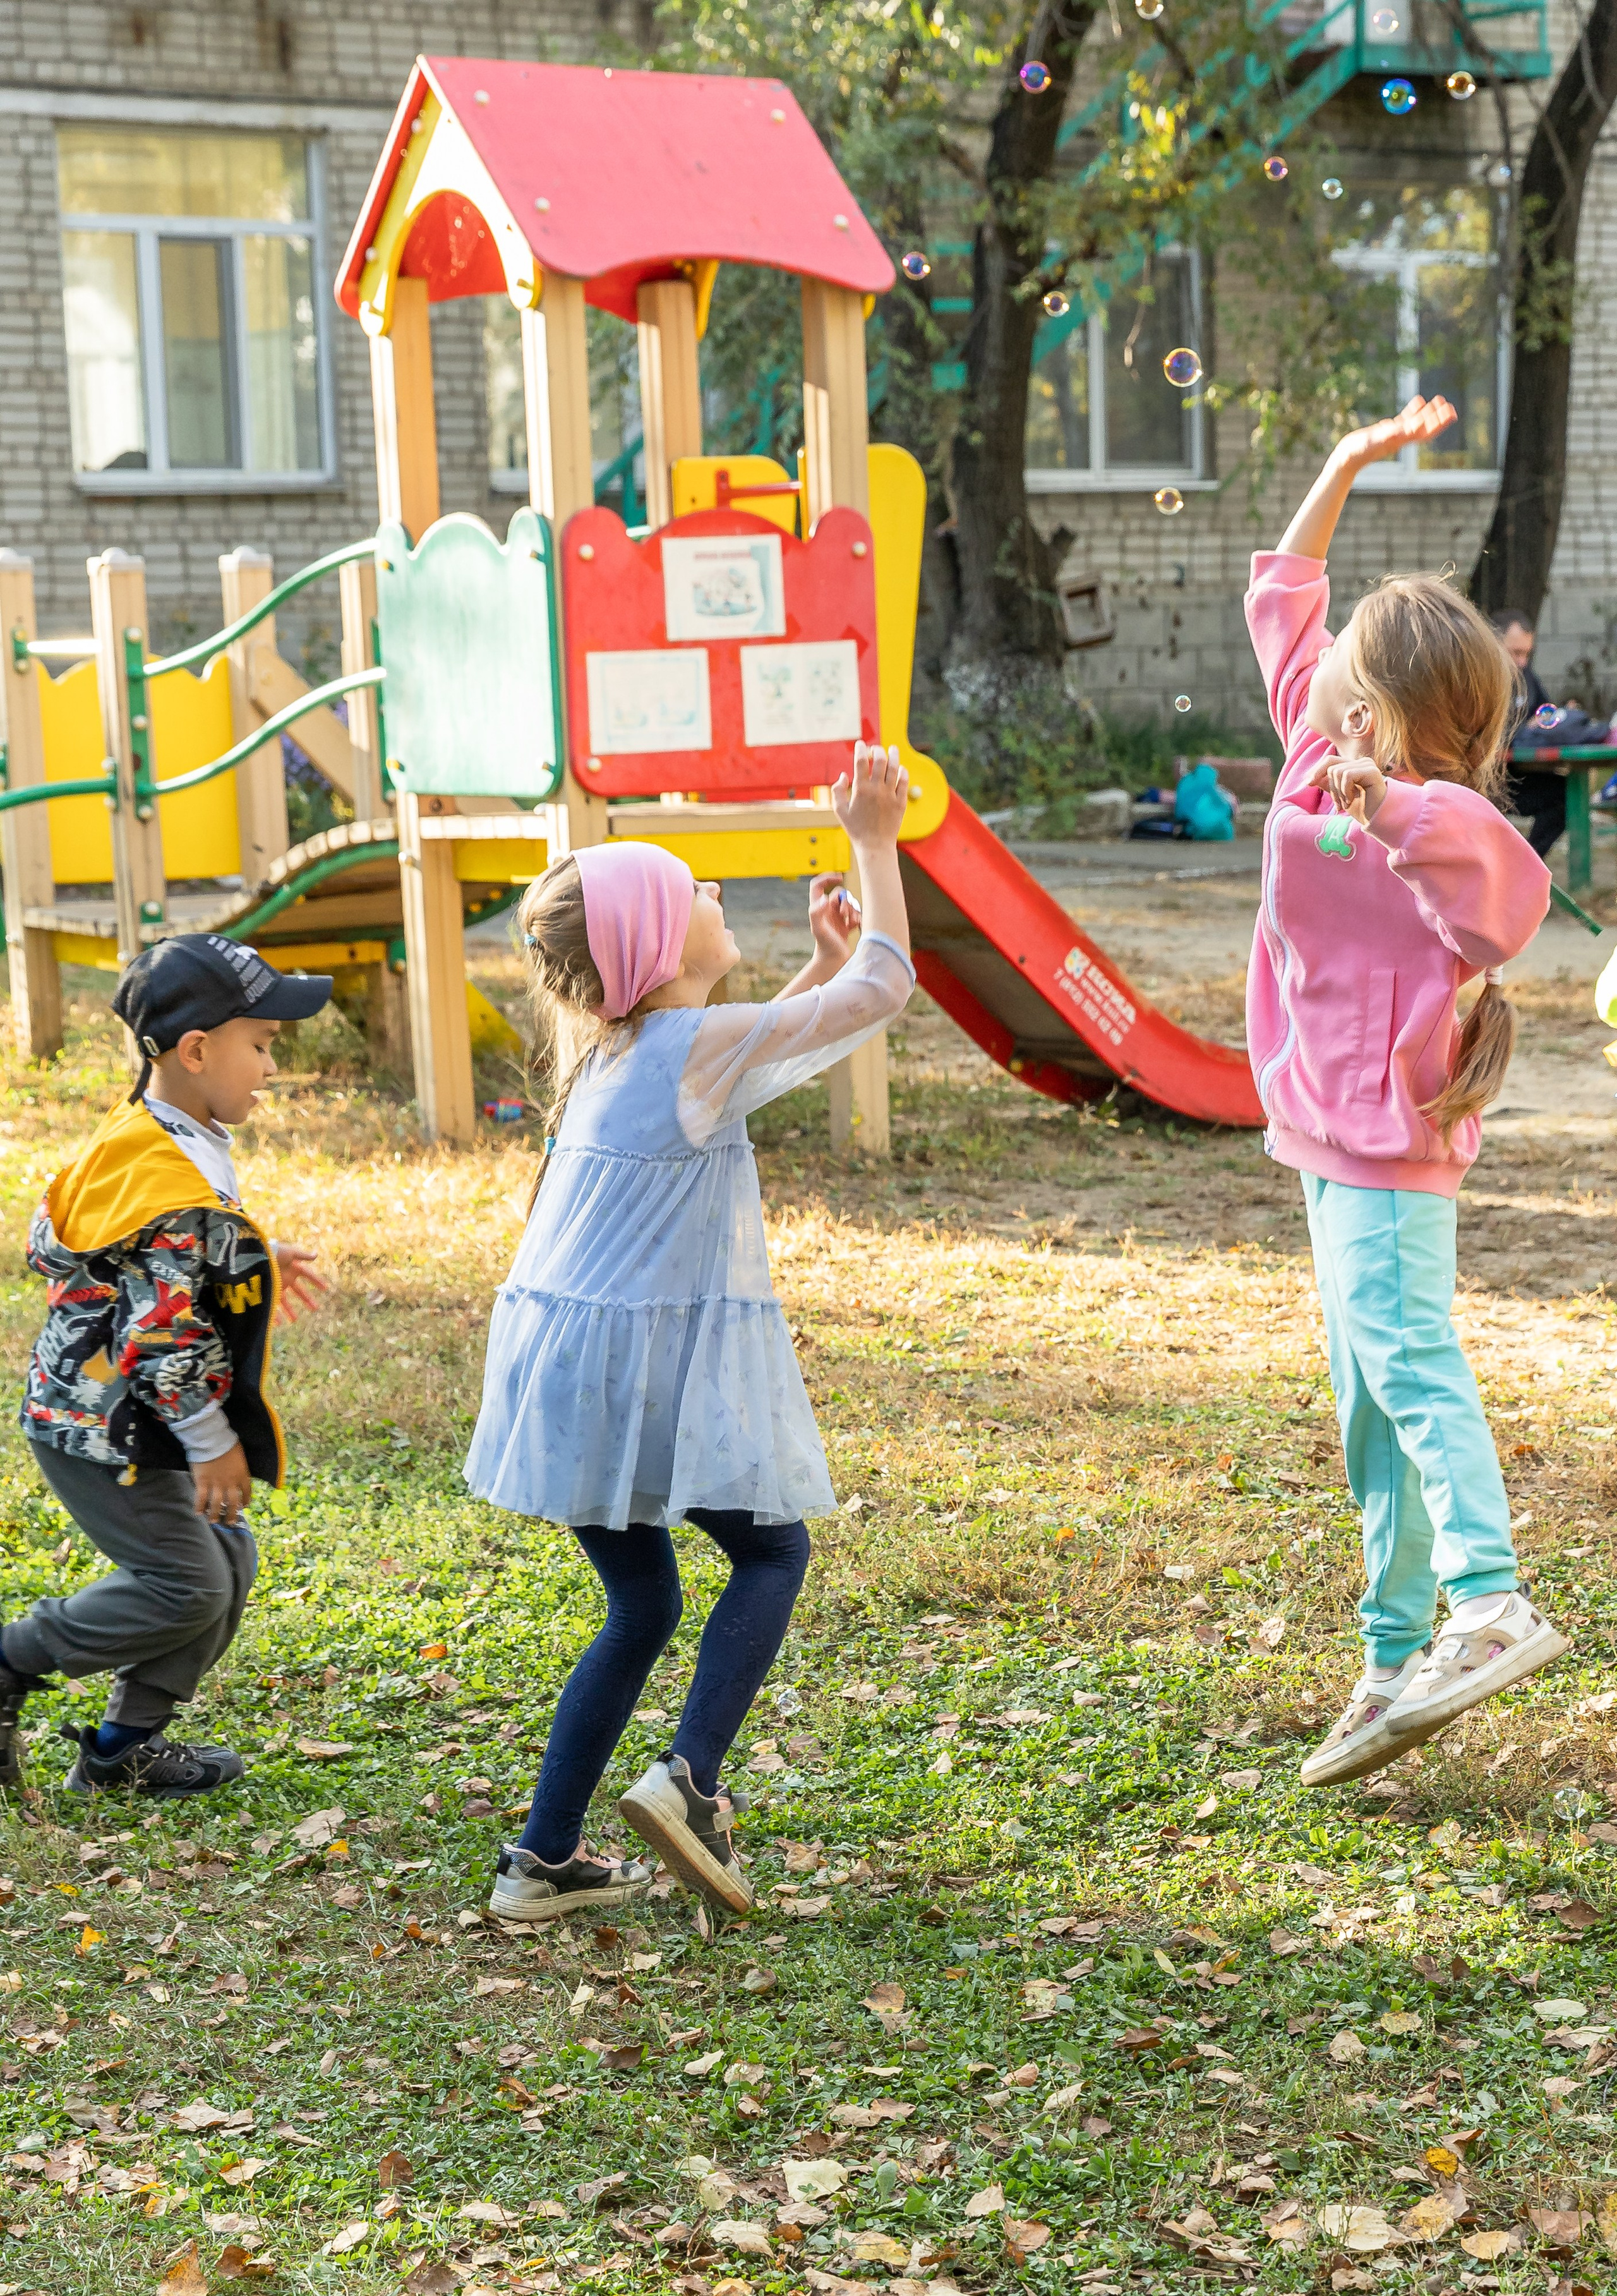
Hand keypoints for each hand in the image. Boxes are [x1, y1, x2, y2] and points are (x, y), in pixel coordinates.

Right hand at [193, 1440, 249, 1524]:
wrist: (211, 1440)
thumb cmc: (227, 1443)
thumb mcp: (240, 1455)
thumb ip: (239, 1466)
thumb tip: (238, 1470)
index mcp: (242, 1475)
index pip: (246, 1491)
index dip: (245, 1500)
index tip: (243, 1506)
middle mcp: (231, 1483)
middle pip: (233, 1503)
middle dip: (232, 1514)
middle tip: (230, 1522)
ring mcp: (216, 1484)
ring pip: (217, 1504)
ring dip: (215, 1514)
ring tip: (213, 1521)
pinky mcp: (203, 1483)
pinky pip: (201, 1499)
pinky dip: (200, 1507)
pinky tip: (198, 1513)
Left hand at [273, 1241, 326, 1323]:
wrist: (254, 1255)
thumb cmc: (273, 1252)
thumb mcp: (290, 1252)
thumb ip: (303, 1255)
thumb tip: (316, 1254)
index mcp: (292, 1268)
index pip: (308, 1275)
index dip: (316, 1281)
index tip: (325, 1289)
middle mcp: (286, 1278)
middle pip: (299, 1291)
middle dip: (307, 1299)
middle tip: (316, 1308)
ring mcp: (276, 1286)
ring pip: (285, 1301)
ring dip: (290, 1310)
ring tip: (294, 1320)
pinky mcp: (267, 1292)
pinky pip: (273, 1305)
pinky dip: (276, 1315)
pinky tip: (279, 1323)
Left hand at [807, 872, 861, 965]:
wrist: (833, 962)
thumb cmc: (825, 946)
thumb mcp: (818, 929)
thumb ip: (817, 913)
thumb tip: (825, 898)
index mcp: (819, 908)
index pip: (818, 886)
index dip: (827, 878)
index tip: (839, 877)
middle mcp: (827, 911)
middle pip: (839, 894)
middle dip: (846, 901)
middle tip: (844, 914)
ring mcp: (837, 918)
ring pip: (849, 903)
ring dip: (853, 910)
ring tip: (852, 921)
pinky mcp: (846, 926)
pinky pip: (855, 914)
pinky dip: (858, 917)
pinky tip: (857, 925)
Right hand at [831, 741, 908, 848]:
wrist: (875, 846)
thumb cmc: (856, 829)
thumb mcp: (839, 811)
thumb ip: (837, 790)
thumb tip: (844, 775)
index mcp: (860, 790)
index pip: (861, 761)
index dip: (860, 749)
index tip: (860, 744)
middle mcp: (876, 789)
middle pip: (879, 760)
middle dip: (877, 749)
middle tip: (875, 749)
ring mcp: (890, 795)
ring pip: (894, 767)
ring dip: (893, 755)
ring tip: (892, 749)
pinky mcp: (901, 802)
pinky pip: (904, 781)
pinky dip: (902, 771)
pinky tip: (900, 768)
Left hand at [1302, 752, 1387, 821]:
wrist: (1376, 819)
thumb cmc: (1361, 809)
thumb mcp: (1339, 796)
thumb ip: (1328, 785)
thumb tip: (1311, 778)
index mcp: (1354, 766)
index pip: (1330, 760)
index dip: (1317, 770)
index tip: (1308, 784)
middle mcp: (1361, 762)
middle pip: (1331, 766)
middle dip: (1330, 788)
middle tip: (1338, 805)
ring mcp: (1367, 765)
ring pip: (1337, 772)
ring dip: (1339, 793)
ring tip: (1347, 803)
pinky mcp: (1372, 771)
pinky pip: (1347, 776)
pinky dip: (1346, 791)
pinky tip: (1353, 800)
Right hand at [1334, 394, 1456, 473]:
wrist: (1346, 458)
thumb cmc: (1358, 452)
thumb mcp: (1374, 441)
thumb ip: (1389, 435)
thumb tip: (1407, 428)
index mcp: (1401, 441)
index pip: (1425, 432)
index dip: (1438, 423)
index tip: (1450, 413)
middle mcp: (1401, 438)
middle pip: (1424, 427)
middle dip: (1438, 417)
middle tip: (1450, 405)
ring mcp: (1395, 434)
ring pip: (1416, 422)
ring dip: (1429, 412)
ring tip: (1439, 399)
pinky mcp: (1387, 430)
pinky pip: (1404, 419)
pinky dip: (1413, 410)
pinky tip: (1419, 401)